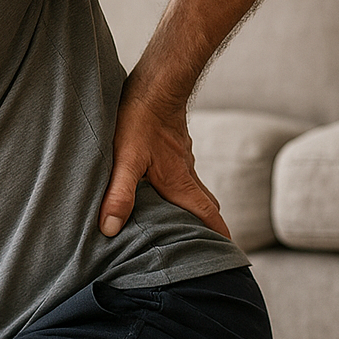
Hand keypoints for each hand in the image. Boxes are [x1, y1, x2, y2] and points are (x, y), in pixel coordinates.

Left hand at [99, 84, 230, 239]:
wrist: (155, 82)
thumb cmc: (139, 120)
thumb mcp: (126, 160)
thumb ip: (119, 195)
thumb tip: (110, 229)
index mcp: (181, 183)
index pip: (209, 216)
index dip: (219, 237)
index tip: (228, 256)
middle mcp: (187, 173)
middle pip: (206, 206)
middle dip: (209, 227)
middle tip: (206, 245)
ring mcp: (183, 158)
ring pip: (195, 189)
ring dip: (193, 207)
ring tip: (182, 223)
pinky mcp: (174, 146)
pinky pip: (184, 173)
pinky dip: (181, 188)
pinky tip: (163, 187)